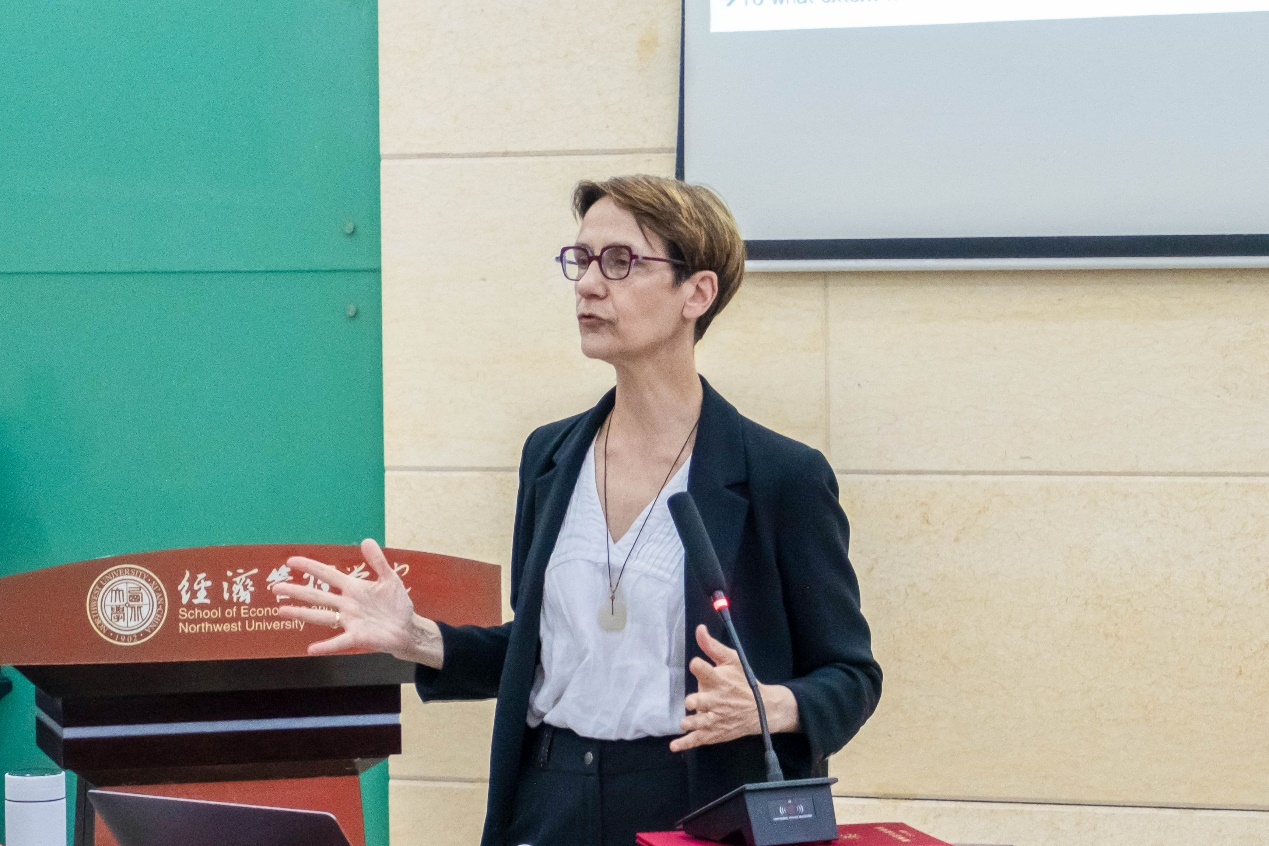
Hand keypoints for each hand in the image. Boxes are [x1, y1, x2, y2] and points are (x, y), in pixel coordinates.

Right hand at [270, 538, 443, 667]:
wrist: (407, 627)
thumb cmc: (396, 604)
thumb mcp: (389, 579)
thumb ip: (378, 561)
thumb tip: (366, 540)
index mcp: (353, 588)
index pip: (327, 574)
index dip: (310, 566)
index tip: (290, 561)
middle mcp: (347, 604)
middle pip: (317, 595)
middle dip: (296, 591)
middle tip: (275, 587)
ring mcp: (350, 621)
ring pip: (321, 616)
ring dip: (302, 613)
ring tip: (282, 610)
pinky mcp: (357, 636)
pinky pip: (338, 641)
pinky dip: (326, 645)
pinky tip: (311, 649)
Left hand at [670, 625, 799, 752]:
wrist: (762, 709)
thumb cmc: (743, 681)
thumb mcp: (731, 660)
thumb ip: (712, 647)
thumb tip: (699, 628)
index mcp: (720, 680)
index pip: (707, 672)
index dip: (700, 667)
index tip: (696, 664)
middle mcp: (717, 700)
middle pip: (703, 701)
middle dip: (697, 702)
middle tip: (691, 702)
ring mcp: (715, 718)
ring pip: (701, 723)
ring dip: (693, 723)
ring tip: (685, 723)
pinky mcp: (714, 732)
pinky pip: (698, 739)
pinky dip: (686, 743)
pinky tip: (674, 745)